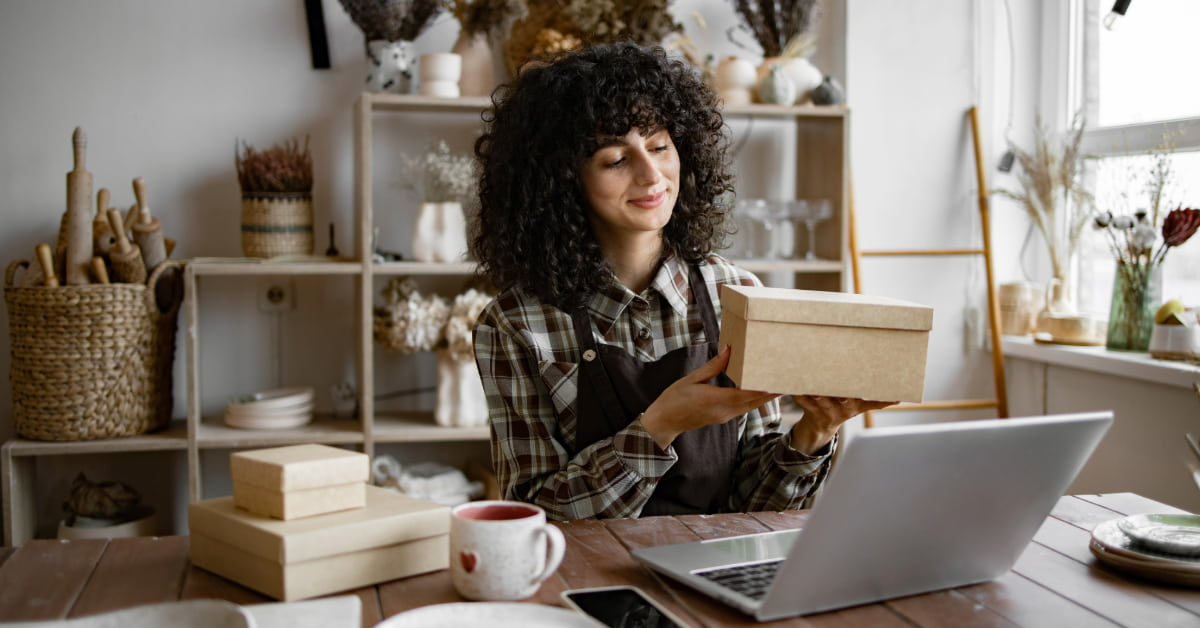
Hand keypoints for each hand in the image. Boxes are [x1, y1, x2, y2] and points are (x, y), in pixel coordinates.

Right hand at [641, 346, 778, 448]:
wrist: (665, 422)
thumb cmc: (674, 399)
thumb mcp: (691, 379)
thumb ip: (712, 366)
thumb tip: (728, 350)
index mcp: (715, 400)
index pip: (746, 394)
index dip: (764, 388)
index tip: (778, 379)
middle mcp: (724, 411)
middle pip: (755, 402)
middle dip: (772, 392)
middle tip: (788, 379)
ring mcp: (725, 416)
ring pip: (752, 406)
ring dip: (766, 396)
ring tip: (780, 382)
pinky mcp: (724, 417)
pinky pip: (744, 408)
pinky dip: (755, 399)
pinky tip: (761, 390)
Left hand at [789, 395, 896, 454]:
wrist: (820, 428)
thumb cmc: (843, 408)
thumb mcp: (861, 407)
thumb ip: (878, 401)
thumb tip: (901, 397)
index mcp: (856, 407)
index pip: (868, 404)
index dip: (876, 401)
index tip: (881, 396)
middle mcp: (842, 409)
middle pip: (845, 402)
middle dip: (846, 398)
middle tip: (845, 394)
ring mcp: (825, 409)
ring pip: (822, 401)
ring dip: (820, 396)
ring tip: (817, 390)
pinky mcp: (810, 408)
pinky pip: (803, 400)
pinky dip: (798, 394)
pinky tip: (794, 387)